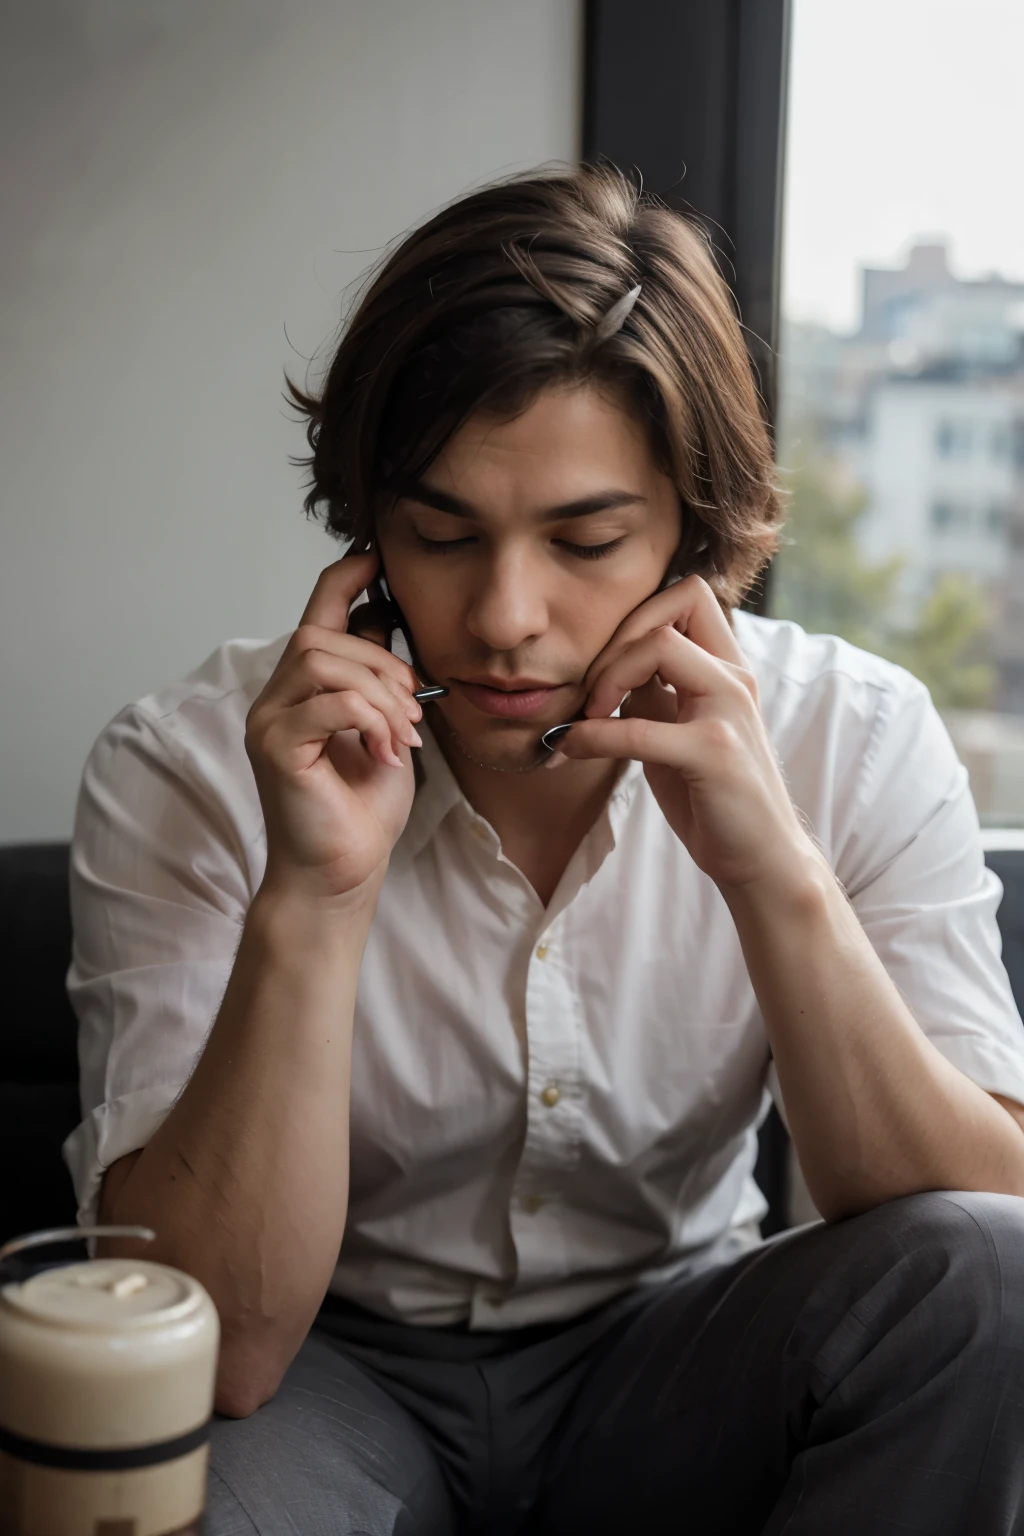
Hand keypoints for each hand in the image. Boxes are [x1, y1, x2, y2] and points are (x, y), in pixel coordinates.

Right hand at [245, 551, 422, 904]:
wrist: (345, 871)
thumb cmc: (363, 807)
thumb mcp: (387, 727)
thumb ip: (379, 679)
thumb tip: (386, 617)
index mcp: (304, 689)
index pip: (315, 611)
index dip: (345, 577)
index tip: (379, 560)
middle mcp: (276, 698)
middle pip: (319, 635)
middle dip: (381, 663)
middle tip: (412, 708)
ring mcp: (268, 722)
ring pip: (321, 662)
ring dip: (377, 693)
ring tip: (401, 735)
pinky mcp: (274, 748)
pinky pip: (325, 703)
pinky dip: (368, 720)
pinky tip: (386, 753)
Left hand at [549, 576, 821, 891]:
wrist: (761, 860)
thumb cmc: (715, 797)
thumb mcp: (679, 733)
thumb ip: (653, 695)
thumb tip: (604, 671)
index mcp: (728, 669)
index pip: (687, 594)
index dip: (637, 615)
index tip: (606, 665)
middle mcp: (735, 679)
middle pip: (672, 604)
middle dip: (615, 639)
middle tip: (589, 692)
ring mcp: (728, 712)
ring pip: (659, 646)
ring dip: (607, 676)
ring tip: (588, 716)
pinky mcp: (714, 753)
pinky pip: (638, 727)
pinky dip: (593, 736)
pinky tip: (572, 749)